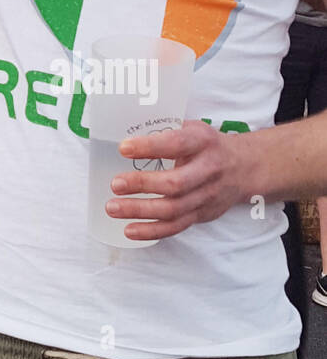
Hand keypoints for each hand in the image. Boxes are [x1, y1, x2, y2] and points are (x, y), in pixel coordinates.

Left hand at [103, 120, 250, 240]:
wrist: (245, 166)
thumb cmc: (207, 144)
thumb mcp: (193, 128)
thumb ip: (166, 130)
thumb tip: (123, 130)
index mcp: (202, 142)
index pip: (176, 144)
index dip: (149, 147)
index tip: (123, 148)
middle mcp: (208, 170)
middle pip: (176, 183)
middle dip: (142, 184)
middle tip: (115, 184)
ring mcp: (206, 195)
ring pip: (174, 209)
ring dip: (141, 211)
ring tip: (113, 208)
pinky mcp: (202, 214)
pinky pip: (176, 226)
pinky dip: (152, 231)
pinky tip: (129, 230)